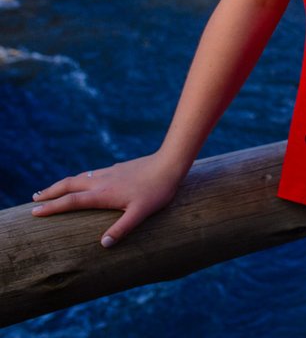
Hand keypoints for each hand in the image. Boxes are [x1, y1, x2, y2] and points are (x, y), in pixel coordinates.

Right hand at [31, 152, 187, 246]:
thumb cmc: (157, 190)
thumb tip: (103, 244)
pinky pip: (92, 173)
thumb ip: (123, 228)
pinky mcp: (118, 168)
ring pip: (79, 177)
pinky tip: (84, 180)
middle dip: (50, 192)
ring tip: (53, 190)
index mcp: (103, 194)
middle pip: (68, 185)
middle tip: (34, 199)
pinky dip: (80, 178)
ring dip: (63, 184)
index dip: (51, 207)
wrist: (170, 163)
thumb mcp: (141, 213)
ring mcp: (109, 172)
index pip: (71, 201)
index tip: (34, 212)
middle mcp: (101, 181)